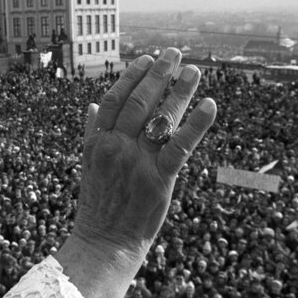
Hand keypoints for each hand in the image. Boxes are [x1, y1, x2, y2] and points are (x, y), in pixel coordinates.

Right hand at [75, 47, 215, 255]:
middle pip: (139, 103)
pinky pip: (180, 146)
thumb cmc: (99, 204)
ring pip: (160, 119)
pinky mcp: (158, 180)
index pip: (115, 99)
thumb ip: (92, 132)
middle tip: (175, 54)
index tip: (146, 59)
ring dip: (179, 91)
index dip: (132, 76)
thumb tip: (93, 104)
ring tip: (194, 71)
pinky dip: (196, 123)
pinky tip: (209, 105)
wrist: (105, 243)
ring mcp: (137, 163)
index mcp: (97, 142)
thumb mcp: (88, 164)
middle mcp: (115, 148)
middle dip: (159, 74)